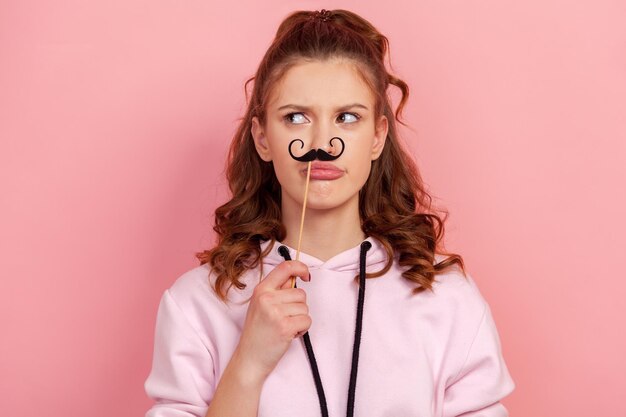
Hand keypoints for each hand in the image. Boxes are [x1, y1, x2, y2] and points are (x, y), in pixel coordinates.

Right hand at [234, 260, 311, 382]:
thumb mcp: (260, 305)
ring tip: (284, 327)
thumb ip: (277, 291)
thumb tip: (296, 277)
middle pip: (300, 293)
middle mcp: (267, 298)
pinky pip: (307, 320)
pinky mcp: (285, 326)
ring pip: (305, 307)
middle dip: (298, 307)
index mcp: (261, 290)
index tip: (306, 275)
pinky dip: (302, 329)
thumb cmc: (257, 332)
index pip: (285, 267)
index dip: (301, 268)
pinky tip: (289, 334)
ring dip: (300, 319)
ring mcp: (275, 312)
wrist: (250, 358)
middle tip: (284, 318)